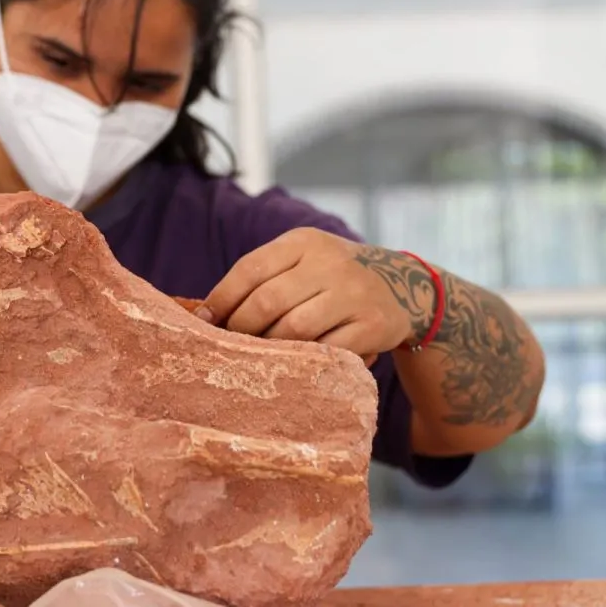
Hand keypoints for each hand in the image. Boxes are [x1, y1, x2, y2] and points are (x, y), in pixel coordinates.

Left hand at [198, 228, 429, 360]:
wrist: (402, 286)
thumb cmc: (330, 279)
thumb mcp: (301, 262)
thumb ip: (262, 279)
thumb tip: (206, 312)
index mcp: (303, 242)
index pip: (250, 268)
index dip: (221, 298)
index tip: (203, 320)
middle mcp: (329, 262)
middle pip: (268, 300)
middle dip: (241, 328)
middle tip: (230, 345)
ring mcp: (354, 293)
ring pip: (295, 328)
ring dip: (270, 347)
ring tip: (259, 356)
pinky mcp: (373, 325)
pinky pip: (327, 350)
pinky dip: (306, 360)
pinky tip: (296, 364)